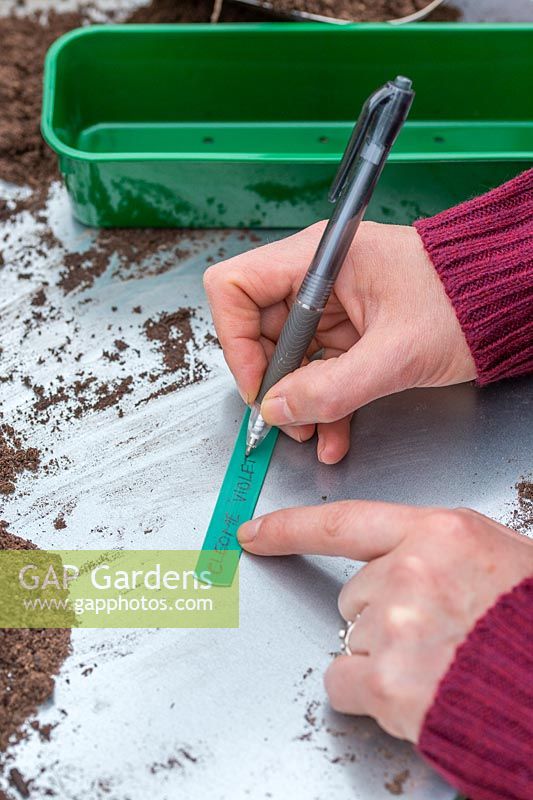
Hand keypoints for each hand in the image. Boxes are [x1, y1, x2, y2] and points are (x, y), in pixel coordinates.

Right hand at [204, 221, 475, 463]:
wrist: (503, 305)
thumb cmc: (462, 302)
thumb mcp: (395, 354)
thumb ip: (331, 389)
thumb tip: (277, 410)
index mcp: (319, 259)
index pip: (236, 287)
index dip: (235, 339)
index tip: (258, 383)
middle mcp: (317, 278)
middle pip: (257, 328)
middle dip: (270, 381)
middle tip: (284, 418)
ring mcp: (331, 306)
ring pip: (288, 357)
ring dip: (296, 401)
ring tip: (311, 432)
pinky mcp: (348, 332)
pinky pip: (318, 370)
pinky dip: (321, 403)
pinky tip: (332, 434)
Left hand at [237, 502, 532, 741]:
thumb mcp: (497, 555)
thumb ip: (442, 549)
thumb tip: (407, 559)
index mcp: (440, 533)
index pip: (343, 522)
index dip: (290, 528)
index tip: (255, 531)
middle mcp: (409, 572)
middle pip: (352, 591)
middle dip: (378, 611)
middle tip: (430, 630)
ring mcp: (394, 625)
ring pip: (349, 636)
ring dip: (378, 653)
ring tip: (434, 662)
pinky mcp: (386, 681)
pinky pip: (342, 681)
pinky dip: (365, 691)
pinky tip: (410, 690)